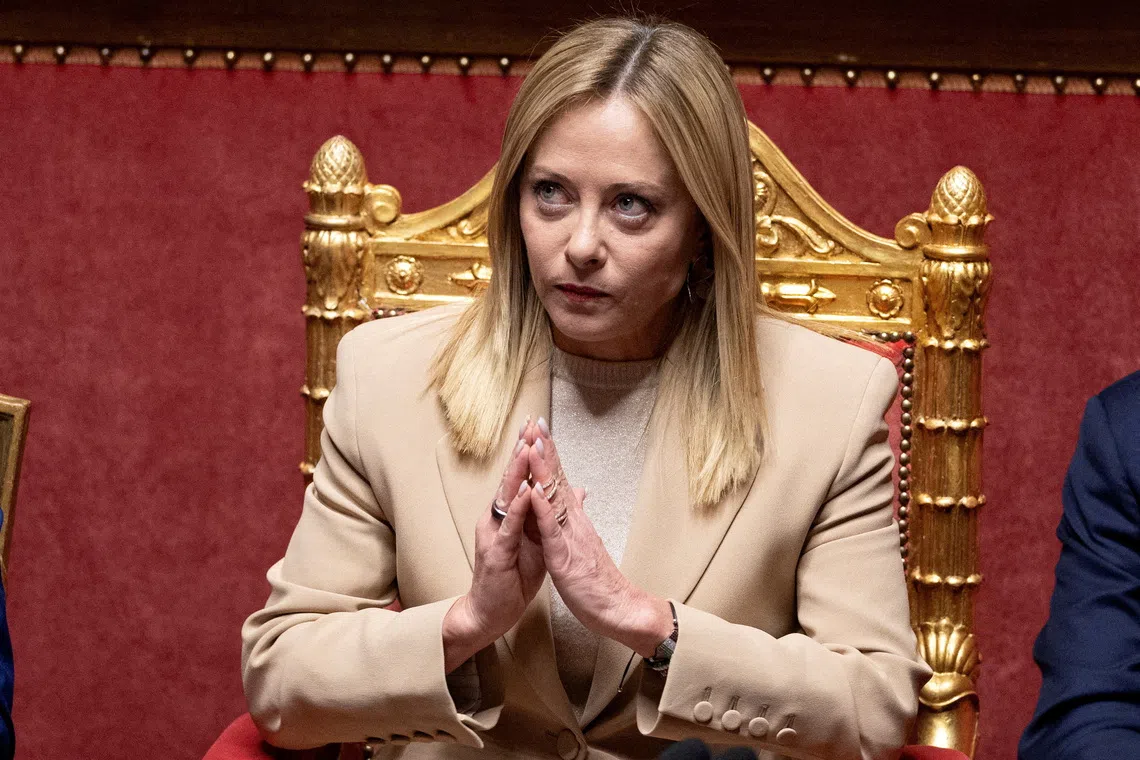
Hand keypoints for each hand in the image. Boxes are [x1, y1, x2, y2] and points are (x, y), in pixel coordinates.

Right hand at [443, 425, 546, 671]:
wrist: (492, 612)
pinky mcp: (496, 552)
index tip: (540, 427)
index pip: (521, 477)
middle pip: (512, 479)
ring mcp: (494, 533)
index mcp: (508, 514)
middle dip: (521, 451)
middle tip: (531, 424)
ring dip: (518, 471)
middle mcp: (497, 518)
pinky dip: (518, 508)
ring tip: (527, 447)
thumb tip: (566, 494)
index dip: (530, 452)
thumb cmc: (512, 577)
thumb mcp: (536, 542)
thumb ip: (546, 516)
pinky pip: (509, 527)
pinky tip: (526, 492)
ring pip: (507, 496)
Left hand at [525, 417, 672, 657]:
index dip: (549, 453)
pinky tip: (534, 490)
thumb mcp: (585, 543)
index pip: (560, 479)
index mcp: (575, 519)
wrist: (619, 607)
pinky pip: (552, 529)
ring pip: (554, 496)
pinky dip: (543, 509)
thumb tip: (580, 493)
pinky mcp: (565, 555)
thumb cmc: (598, 580)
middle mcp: (574, 520)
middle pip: (558, 478)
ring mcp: (570, 535)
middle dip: (546, 450)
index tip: (539, 428)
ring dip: (543, 470)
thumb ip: (579, 516)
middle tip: (536, 421)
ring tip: (533, 443)